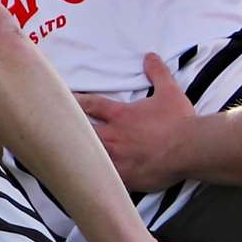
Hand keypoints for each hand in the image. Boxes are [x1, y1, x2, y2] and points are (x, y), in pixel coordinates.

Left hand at [76, 52, 195, 191]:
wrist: (190, 148)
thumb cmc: (178, 120)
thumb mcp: (168, 92)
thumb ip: (157, 73)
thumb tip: (150, 56)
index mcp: (119, 115)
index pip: (90, 105)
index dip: (75, 101)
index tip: (62, 100)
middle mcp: (113, 136)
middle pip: (81, 132)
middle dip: (68, 131)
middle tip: (51, 130)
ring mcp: (116, 158)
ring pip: (88, 158)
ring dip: (78, 156)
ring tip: (62, 158)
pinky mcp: (125, 177)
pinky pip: (105, 181)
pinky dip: (96, 181)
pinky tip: (85, 185)